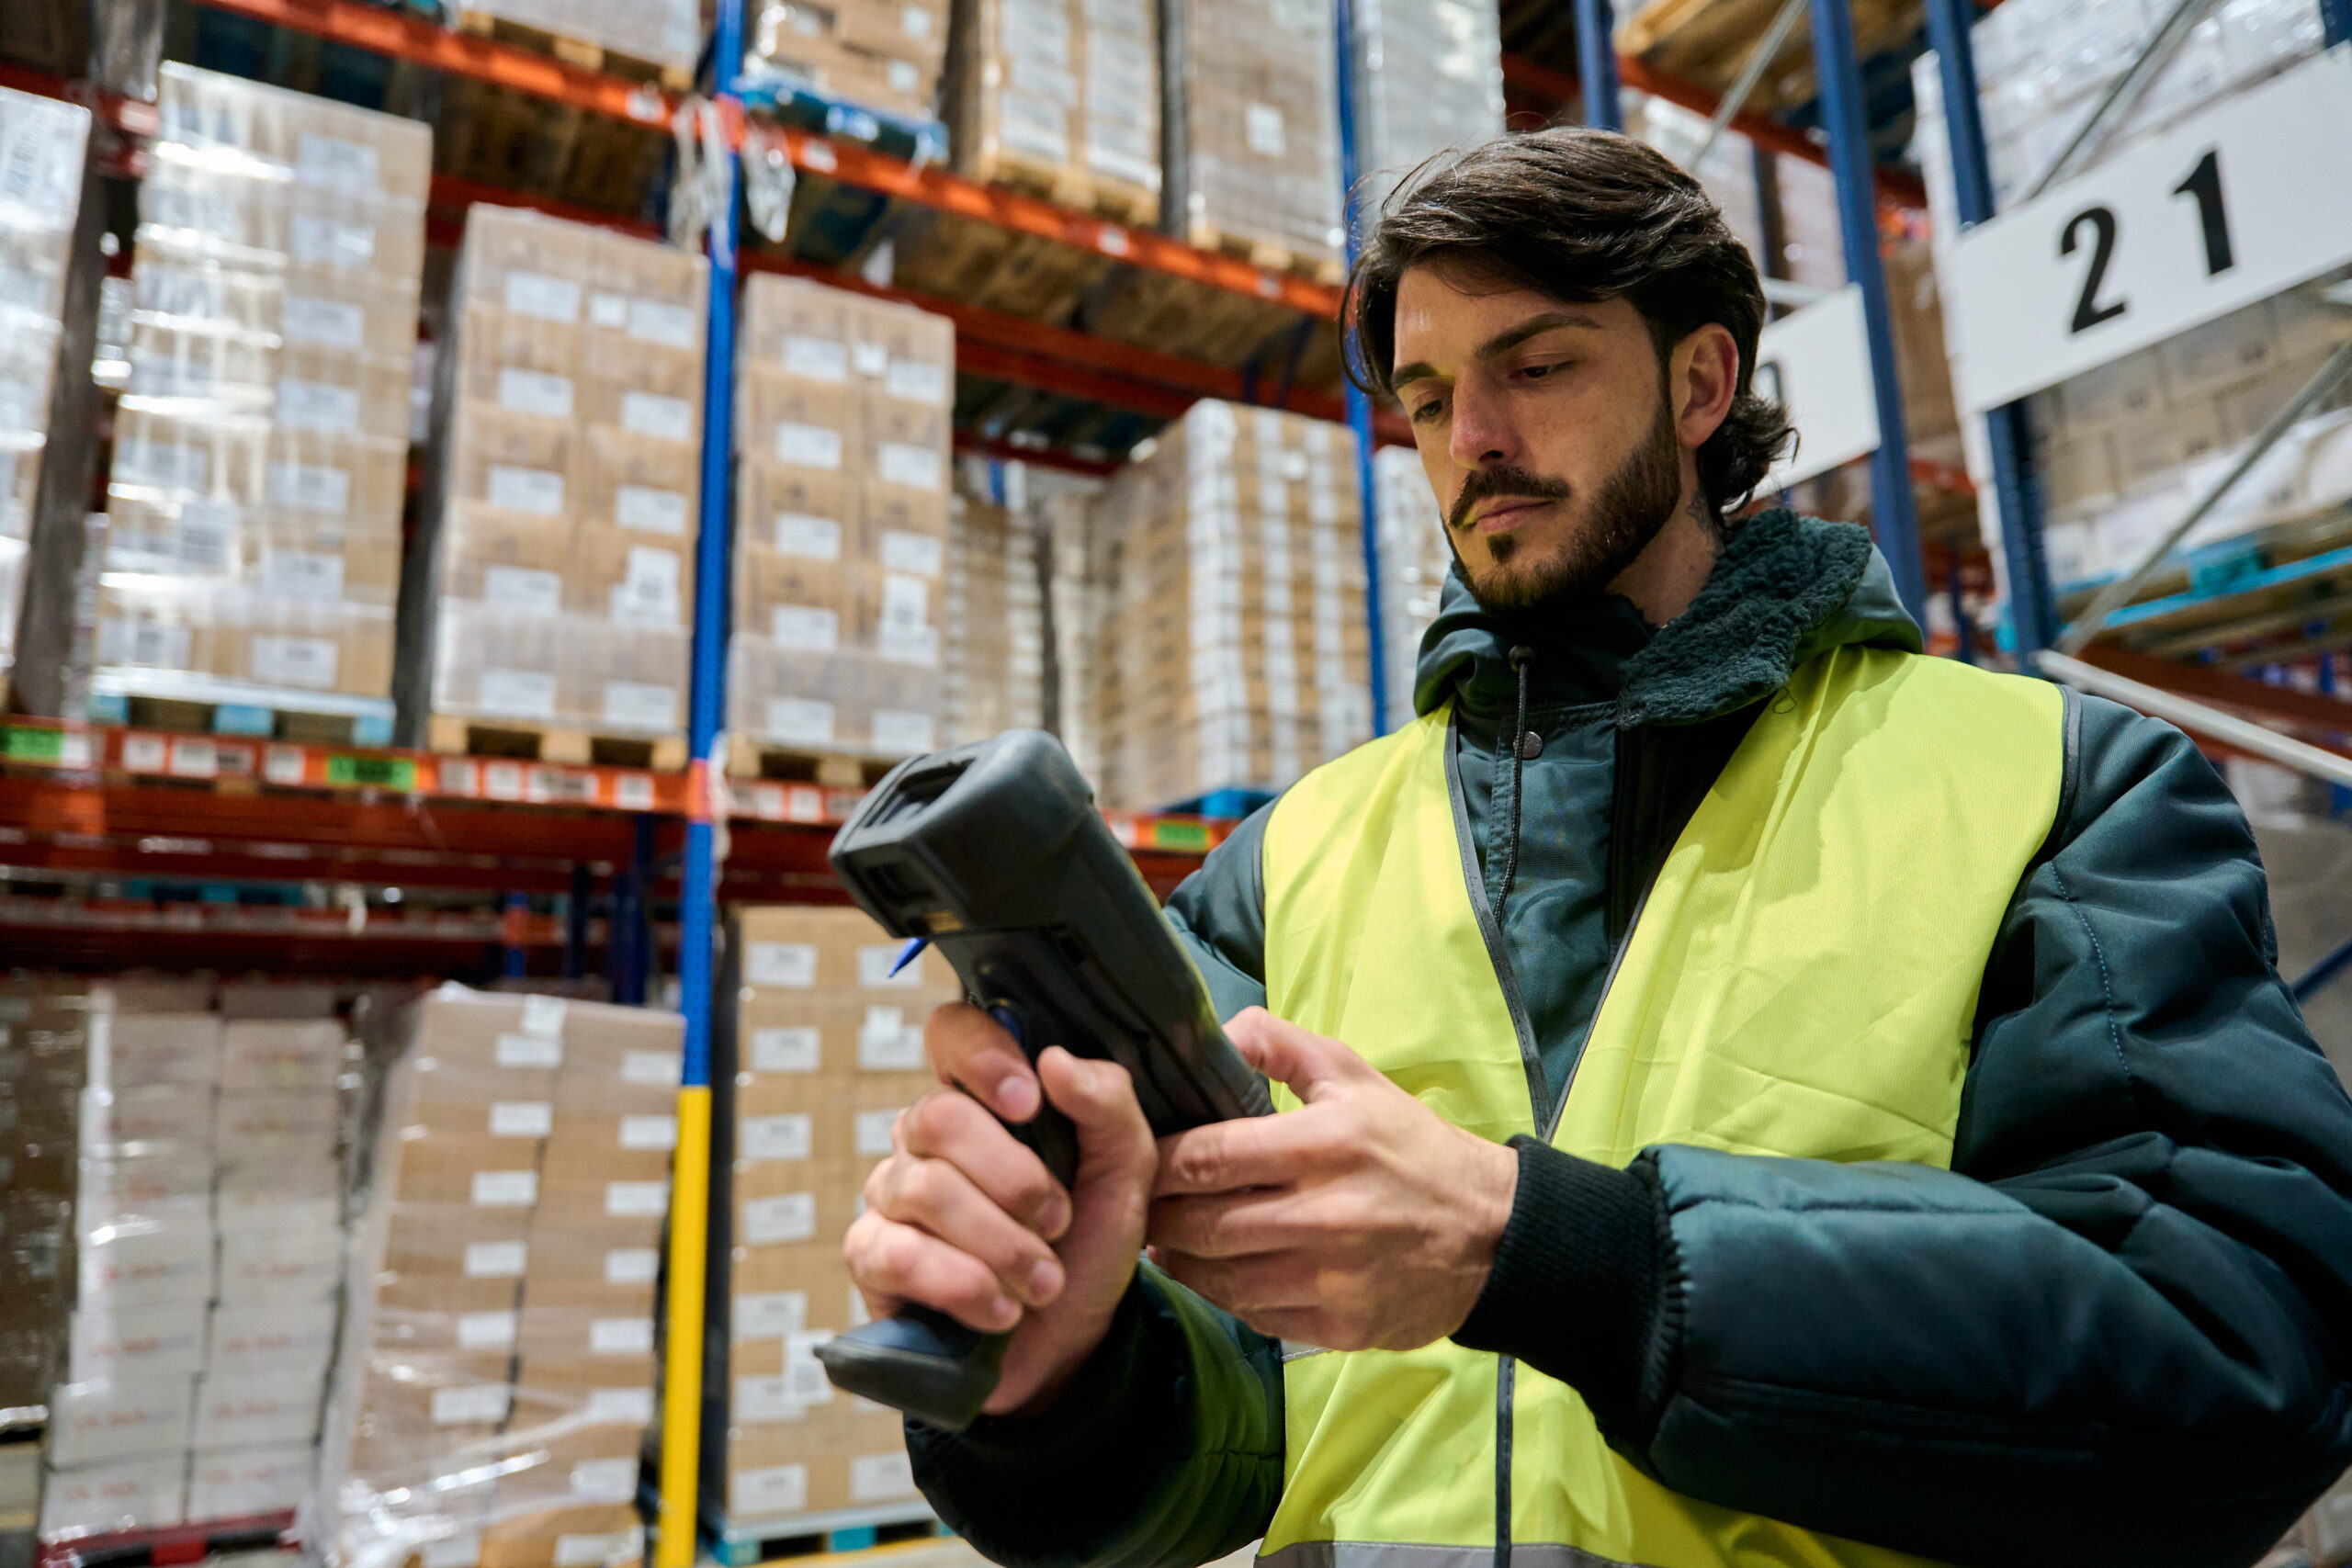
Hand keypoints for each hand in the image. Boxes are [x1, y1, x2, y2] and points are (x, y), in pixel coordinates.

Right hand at [843, 1002, 1156, 1416]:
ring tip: (1044, 1283)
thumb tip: (1054, 1060)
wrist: (1072, 1345)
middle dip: (1014, 1179)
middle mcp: (927, 1137)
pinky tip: (1001, 1311)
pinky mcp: (870, 1256)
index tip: (1028, 1103)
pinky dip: (962, 1284)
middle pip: (940, 1117)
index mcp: (986, 1099)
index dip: (982, 1056)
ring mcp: (892, 1194)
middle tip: (1058, 1222)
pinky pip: (896, 1252)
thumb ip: (1108, 1106)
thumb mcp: (1127, 1173)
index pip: (951, 1032)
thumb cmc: (1089, 1244)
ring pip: (926, 1189)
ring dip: (1003, 1245)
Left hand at [1149, 1007, 1517, 1349]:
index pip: (1209, 1156)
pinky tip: (1217, 1271)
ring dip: (1180, 1258)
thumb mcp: (1352, 1075)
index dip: (1159, 1161)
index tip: (1140, 1156)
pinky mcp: (1338, 1326)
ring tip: (1167, 1237)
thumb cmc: (1410, 1146)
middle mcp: (1326, 1214)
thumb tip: (1212, 1035)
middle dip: (1156, 1213)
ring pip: (1217, 1278)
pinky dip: (1224, 1294)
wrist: (1491, 1233)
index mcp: (1326, 1143)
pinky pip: (1252, 1316)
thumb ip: (1277, 1044)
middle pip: (1201, 1224)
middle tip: (1138, 1201)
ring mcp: (1332, 1279)